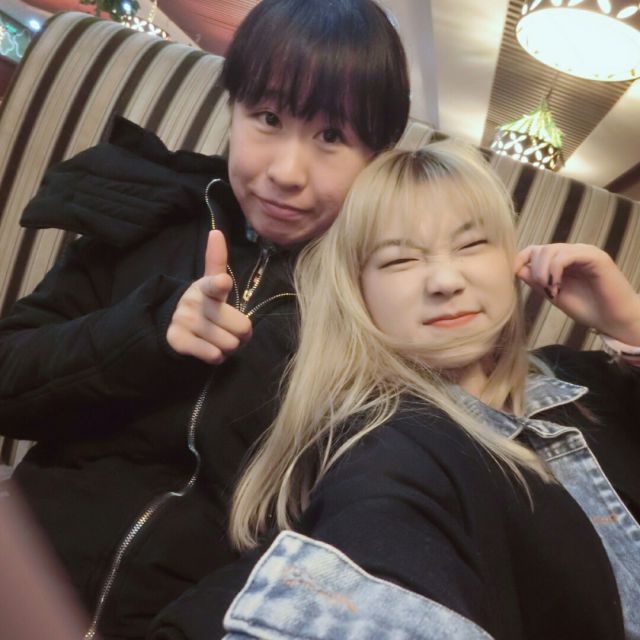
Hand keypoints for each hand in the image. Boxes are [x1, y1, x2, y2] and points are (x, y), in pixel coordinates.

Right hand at [167, 230, 251, 363]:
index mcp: (207, 286)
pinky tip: (209, 349)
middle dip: (241, 334)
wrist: (171, 323)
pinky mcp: (178, 340)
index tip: (223, 283)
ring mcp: (185, 321)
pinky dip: (217, 356)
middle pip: (241, 327)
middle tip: (231, 330)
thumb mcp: (210, 282)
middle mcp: (194, 302)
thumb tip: (216, 231)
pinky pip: (213, 355)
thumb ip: (217, 260)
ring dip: (229, 347)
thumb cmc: (203, 303)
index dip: (220, 285)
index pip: (215, 284)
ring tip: (218, 339)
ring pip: (229, 344)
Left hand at [515, 243, 639, 345]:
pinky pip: (567, 255)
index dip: (521, 259)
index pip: (535, 250)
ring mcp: (585, 252)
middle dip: (535, 270)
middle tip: (544, 290)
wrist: (615, 320)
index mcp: (562, 260)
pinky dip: (555, 270)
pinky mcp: (596, 257)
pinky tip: (558, 286)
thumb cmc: (588, 309)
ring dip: (543, 271)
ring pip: (551, 250)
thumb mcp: (554, 295)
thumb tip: (517, 269)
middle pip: (540, 249)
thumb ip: (537, 282)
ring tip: (552, 290)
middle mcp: (573, 252)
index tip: (514, 275)